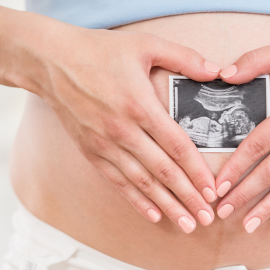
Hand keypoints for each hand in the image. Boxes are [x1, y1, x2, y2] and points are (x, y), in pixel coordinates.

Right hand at [1, 10, 220, 232]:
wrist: (52, 61)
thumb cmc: (100, 51)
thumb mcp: (146, 45)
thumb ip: (184, 58)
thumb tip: (217, 72)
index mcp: (140, 105)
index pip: (176, 146)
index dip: (197, 171)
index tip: (212, 191)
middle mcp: (123, 130)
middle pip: (162, 171)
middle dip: (187, 197)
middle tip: (206, 218)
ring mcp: (105, 144)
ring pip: (141, 182)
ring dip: (166, 205)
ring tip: (186, 224)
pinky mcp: (91, 151)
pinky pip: (117, 182)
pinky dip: (135, 200)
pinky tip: (152, 214)